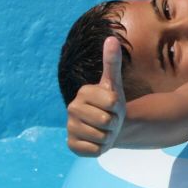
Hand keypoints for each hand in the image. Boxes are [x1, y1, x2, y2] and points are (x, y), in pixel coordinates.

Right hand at [66, 37, 126, 155]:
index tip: (112, 105)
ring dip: (108, 136)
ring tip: (104, 130)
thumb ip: (112, 62)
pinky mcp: (71, 145)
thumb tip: (111, 38)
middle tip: (109, 120)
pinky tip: (96, 141)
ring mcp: (70, 128)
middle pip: (105, 121)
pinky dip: (100, 148)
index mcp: (83, 93)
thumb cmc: (112, 104)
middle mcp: (71, 109)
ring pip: (101, 136)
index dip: (117, 107)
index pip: (111, 103)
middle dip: (114, 123)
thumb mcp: (115, 84)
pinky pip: (94, 150)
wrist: (109, 126)